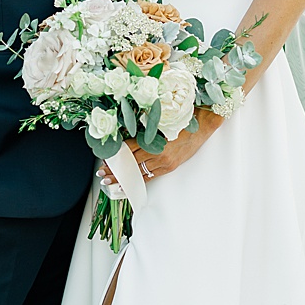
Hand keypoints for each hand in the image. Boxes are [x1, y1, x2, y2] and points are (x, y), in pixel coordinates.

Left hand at [97, 107, 224, 187]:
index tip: (104, 159)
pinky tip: (127, 183)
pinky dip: (136, 180)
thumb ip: (144, 132)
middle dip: (115, 169)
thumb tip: (125, 141)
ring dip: (122, 176)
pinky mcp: (169, 167)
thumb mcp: (160, 123)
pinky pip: (149, 176)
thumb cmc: (182, 121)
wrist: (202, 126)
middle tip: (101, 173)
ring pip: (138, 171)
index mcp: (154, 139)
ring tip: (109, 180)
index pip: (128, 149)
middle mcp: (158, 152)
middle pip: (131, 163)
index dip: (115, 156)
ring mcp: (164, 161)